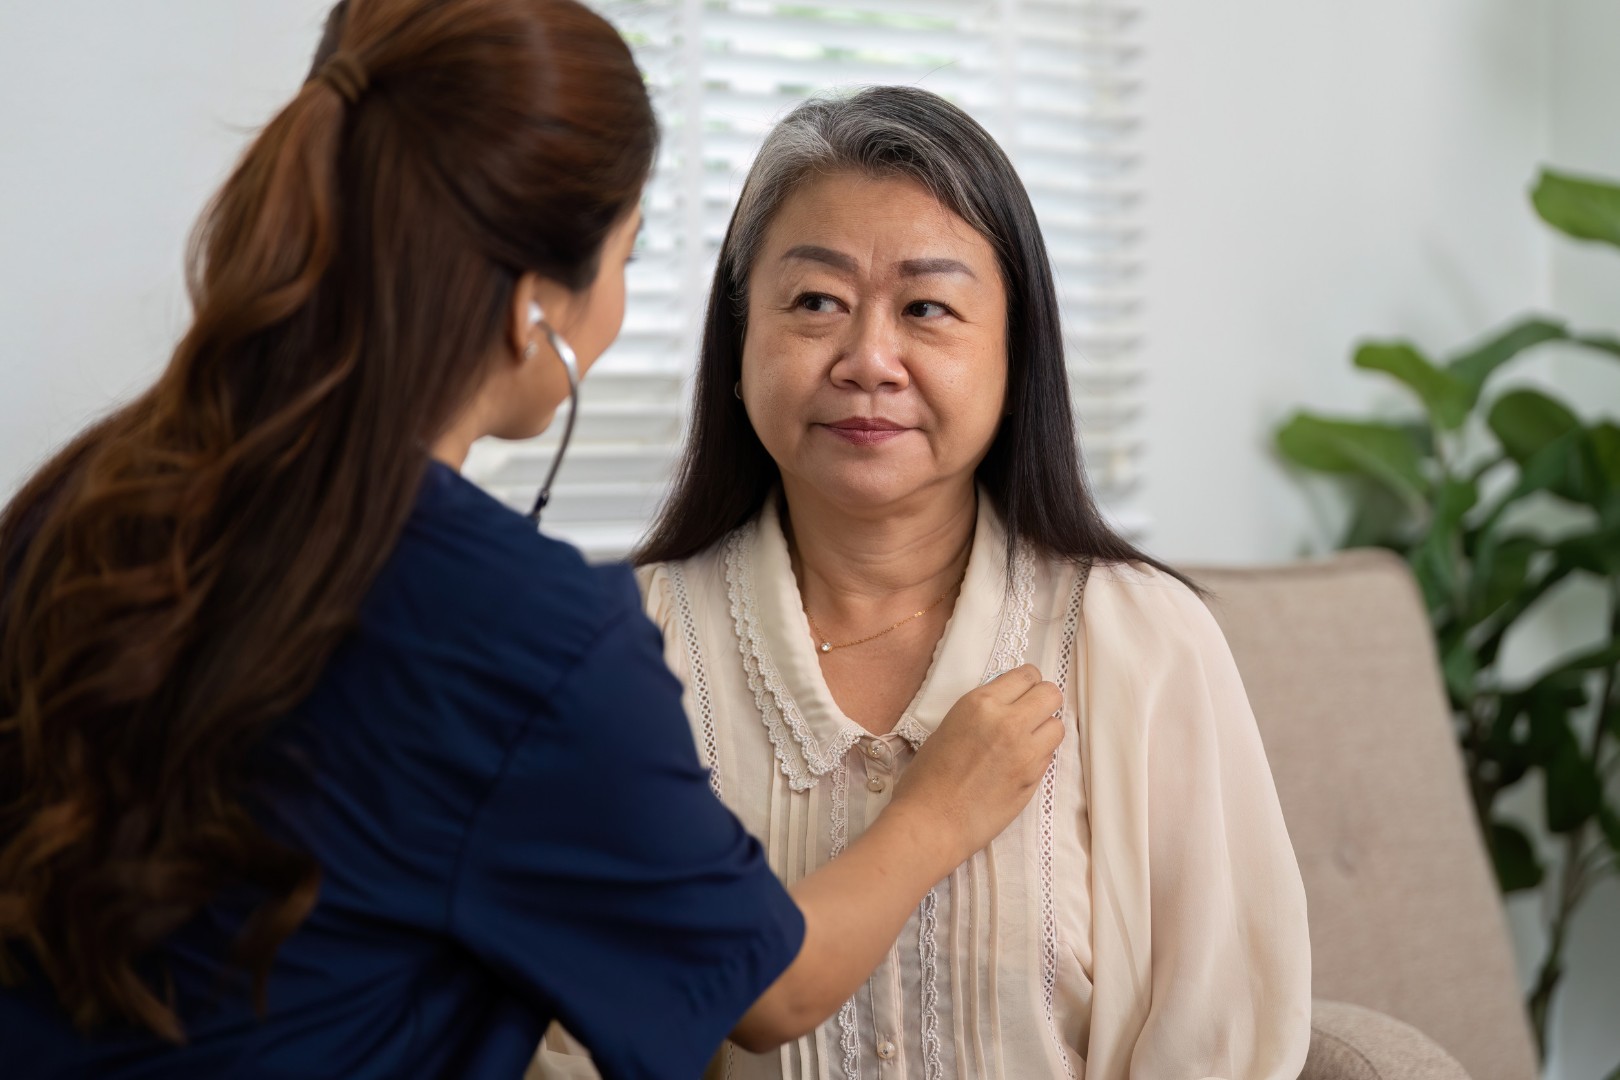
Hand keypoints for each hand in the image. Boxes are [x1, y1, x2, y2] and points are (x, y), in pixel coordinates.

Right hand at [890, 664, 1063, 865]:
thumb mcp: (950, 725)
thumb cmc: (927, 777)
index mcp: (981, 703)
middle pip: (1050, 694)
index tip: (1021, 692)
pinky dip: (1040, 755)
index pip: (1026, 675)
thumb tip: (1007, 703)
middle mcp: (1008, 722)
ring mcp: (1025, 752)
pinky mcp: (1034, 779)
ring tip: (1026, 740)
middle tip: (1029, 712)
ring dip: (1045, 729)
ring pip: (1058, 725)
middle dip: (1043, 701)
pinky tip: (1019, 763)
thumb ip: (983, 711)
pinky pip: (1049, 755)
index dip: (1026, 683)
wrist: (931, 822)